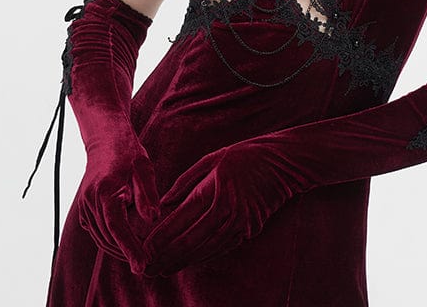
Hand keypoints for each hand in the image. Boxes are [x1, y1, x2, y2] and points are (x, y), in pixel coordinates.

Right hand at [77, 133, 159, 274]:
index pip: (117, 227)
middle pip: (109, 238)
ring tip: (143, 258)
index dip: (130, 248)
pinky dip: (113, 242)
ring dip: (120, 251)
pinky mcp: (85, 211)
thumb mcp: (143, 168)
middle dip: (128, 253)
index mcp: (104, 191)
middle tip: (150, 264)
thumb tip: (153, 218)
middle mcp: (89, 202)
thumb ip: (147, 194)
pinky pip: (98, 233)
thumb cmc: (128, 153)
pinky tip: (129, 246)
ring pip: (102, 239)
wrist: (106, 140)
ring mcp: (84, 208)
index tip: (142, 265)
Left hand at [143, 139, 297, 276]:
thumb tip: (165, 202)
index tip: (143, 248)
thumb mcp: (212, 159)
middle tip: (146, 269)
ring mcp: (240, 224)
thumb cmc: (244, 155)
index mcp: (214, 190)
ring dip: (181, 262)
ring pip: (204, 250)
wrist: (283, 163)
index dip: (160, 237)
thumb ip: (186, 181)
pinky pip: (220, 248)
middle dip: (165, 257)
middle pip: (190, 242)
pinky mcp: (249, 230)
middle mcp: (227, 211)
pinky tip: (187, 261)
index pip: (180, 220)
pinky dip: (202, 256)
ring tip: (161, 271)